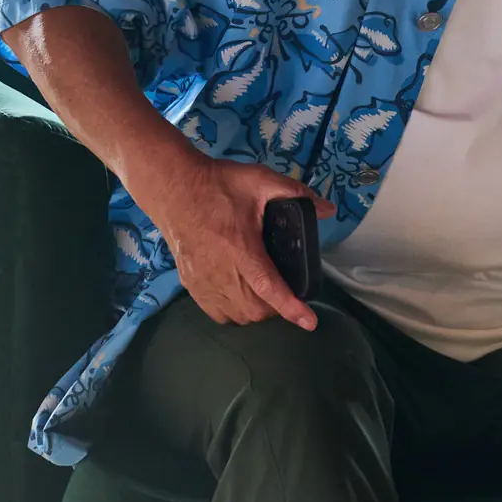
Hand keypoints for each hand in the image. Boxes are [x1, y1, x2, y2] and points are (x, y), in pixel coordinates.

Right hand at [124, 147, 335, 329]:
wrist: (174, 188)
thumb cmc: (218, 185)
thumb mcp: (260, 180)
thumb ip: (295, 192)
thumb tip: (328, 209)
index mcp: (241, 248)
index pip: (268, 287)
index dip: (291, 307)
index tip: (310, 322)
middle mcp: (221, 271)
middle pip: (255, 309)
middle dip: (277, 308)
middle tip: (287, 289)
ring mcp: (203, 281)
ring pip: (237, 316)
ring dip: (257, 311)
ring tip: (266, 293)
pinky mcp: (191, 284)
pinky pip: (217, 313)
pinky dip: (234, 312)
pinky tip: (242, 295)